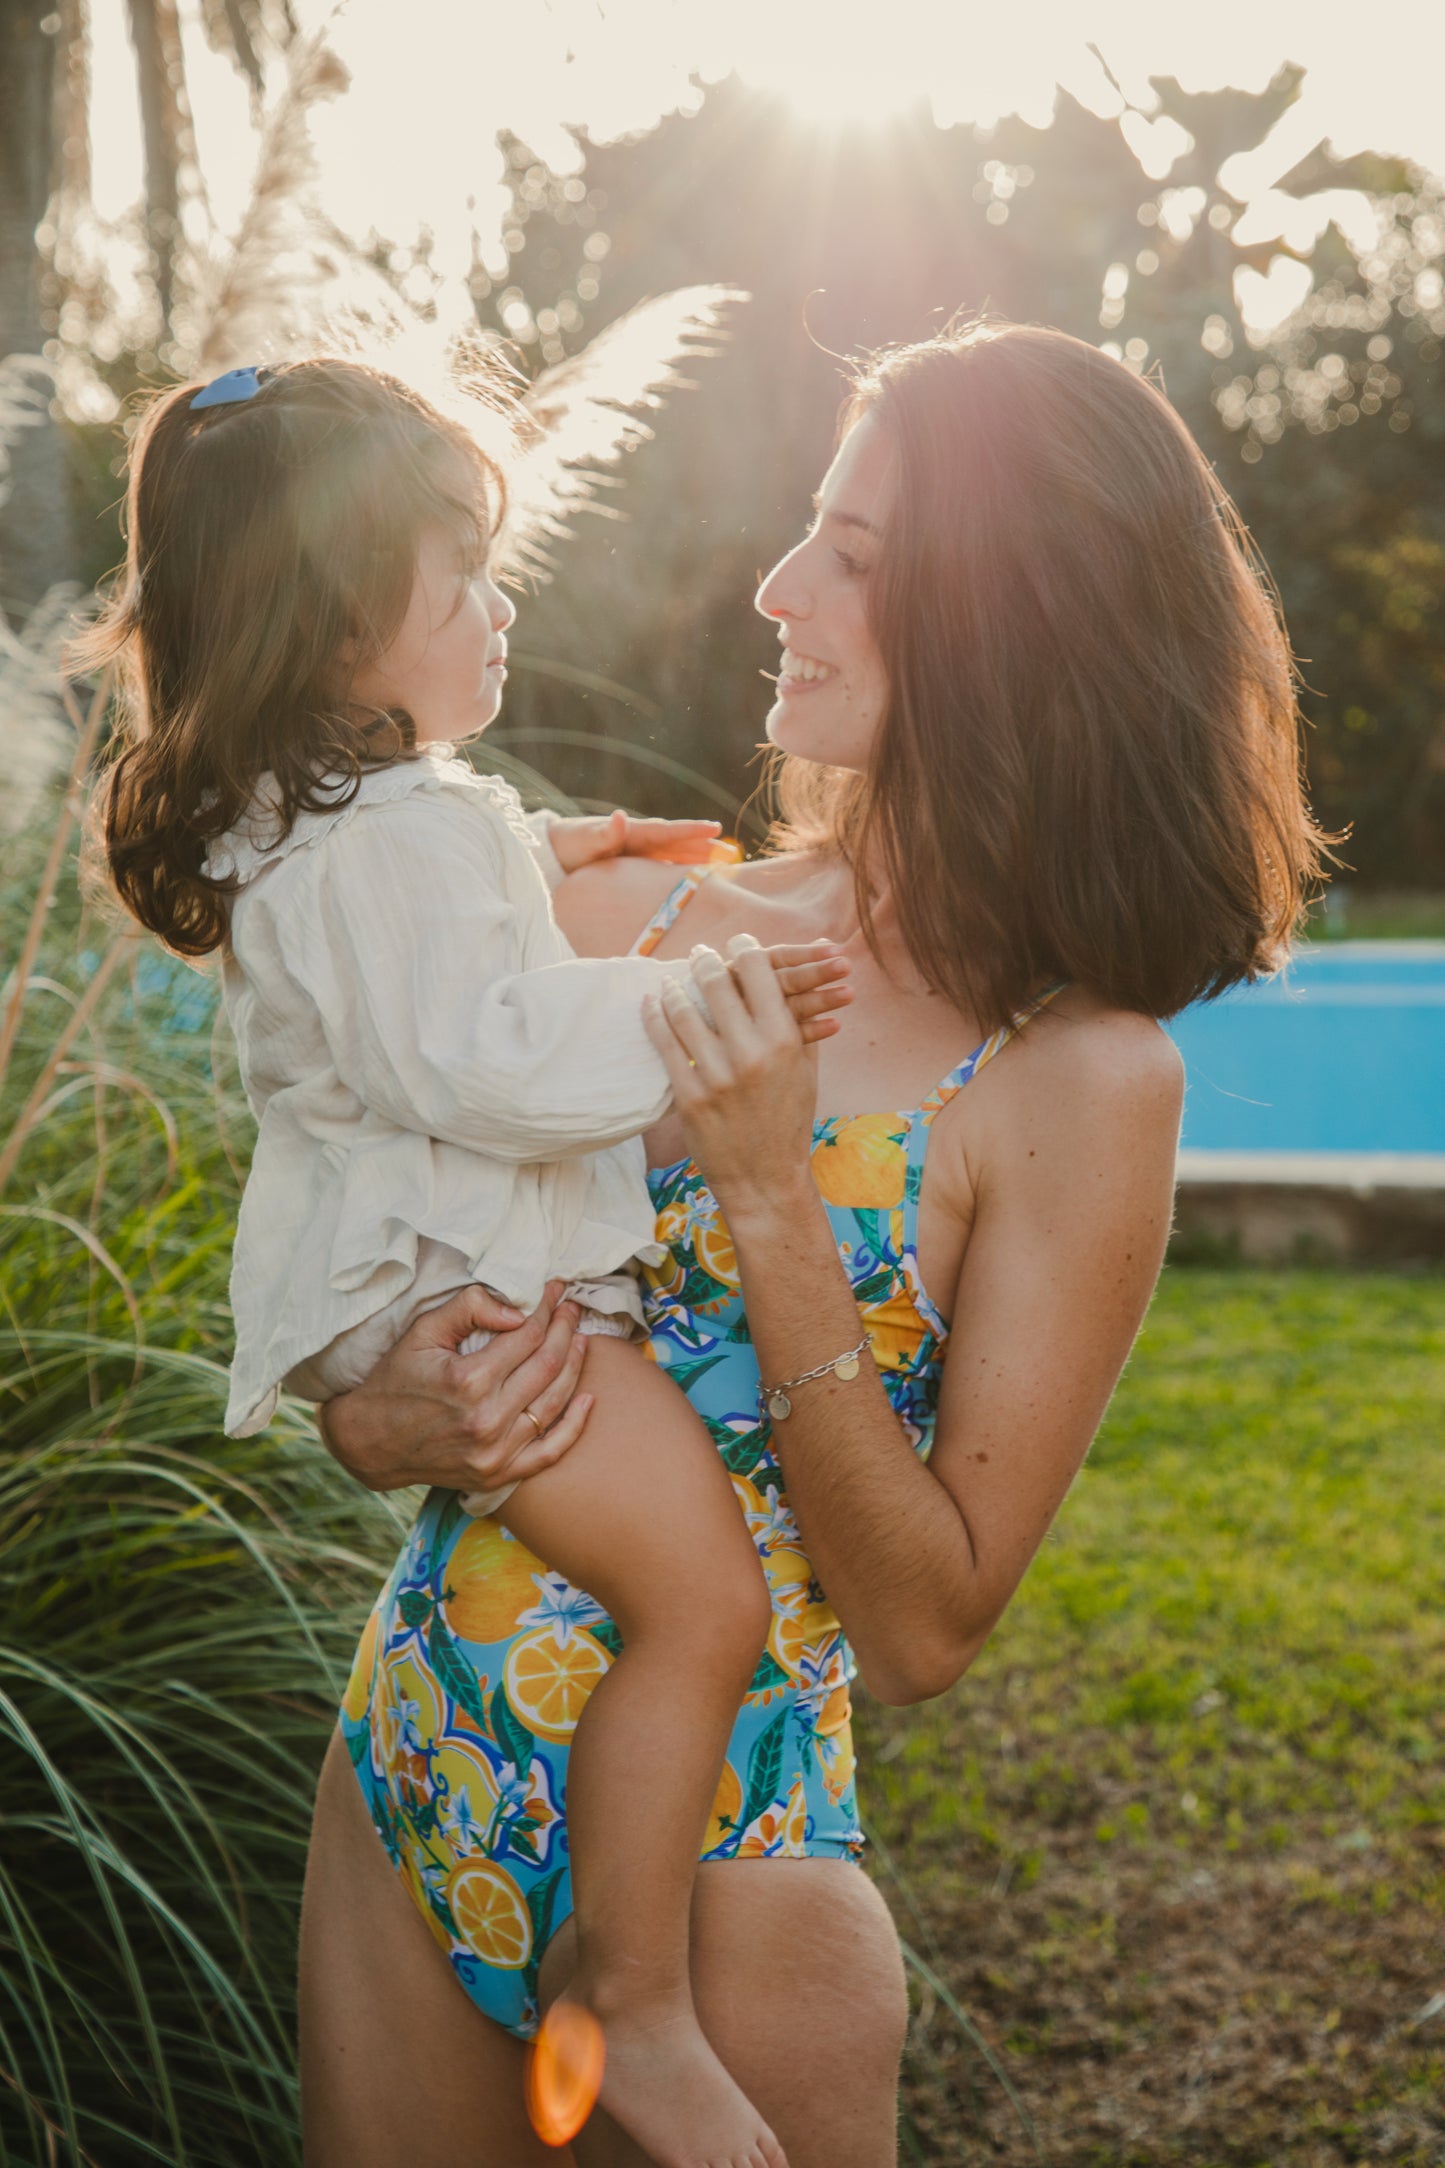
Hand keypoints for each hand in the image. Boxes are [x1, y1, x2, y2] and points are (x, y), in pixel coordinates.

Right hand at [316, 1281, 592, 1495]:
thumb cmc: (396, 1379)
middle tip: (572, 1309)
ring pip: (555, 1403)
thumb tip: (519, 1309)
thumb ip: (470, 1308)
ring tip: (581, 1340)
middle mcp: (487, 1419)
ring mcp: (495, 1452)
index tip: (556, 1290)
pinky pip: (550, 1452)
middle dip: (566, 1330)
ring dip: (576, 1367)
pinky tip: (588, 1398)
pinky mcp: (498, 1474)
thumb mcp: (423, 1332)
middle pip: (548, 1365)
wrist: (369, 1442)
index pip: (528, 1335)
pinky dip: (575, 1426)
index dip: (547, 1308)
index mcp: (469, 1380)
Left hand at [547, 809, 734, 872]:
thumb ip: (604, 833)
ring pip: (677, 857)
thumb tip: (620, 817)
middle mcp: (642, 842)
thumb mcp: (585, 840)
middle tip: (732, 854)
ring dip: (699, 860)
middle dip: (705, 847)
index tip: (715, 828)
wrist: (556, 854)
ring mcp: (642, 856)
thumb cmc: (571, 846)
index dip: (691, 830)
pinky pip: (665, 870)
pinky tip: (696, 882)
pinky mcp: (637, 870)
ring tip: (724, 866)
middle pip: (680, 844)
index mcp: (634, 833)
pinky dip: (682, 873)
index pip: (668, 831)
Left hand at [642, 936, 836, 1219]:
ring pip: (685, 1010)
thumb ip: (799, 1023)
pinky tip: (651, 1003)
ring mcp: (717, 1075)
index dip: (745, 949)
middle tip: (699, 953)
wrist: (766, 1179)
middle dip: (706, 961)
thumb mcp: (805, 1071)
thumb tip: (794, 980)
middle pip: (719, 983)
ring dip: (675, 987)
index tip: (736, 943)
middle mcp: (752, 1053)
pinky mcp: (690, 1096)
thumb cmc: (788, 1121)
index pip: (760, 973)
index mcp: (785, 1040)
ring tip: (672, 978)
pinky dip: (655, 1017)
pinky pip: (665, 1044)